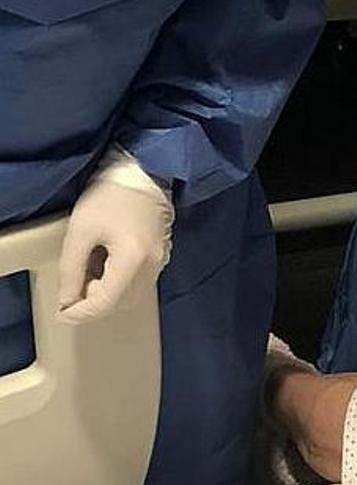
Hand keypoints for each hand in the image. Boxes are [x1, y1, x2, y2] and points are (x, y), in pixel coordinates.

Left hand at [58, 146, 173, 322]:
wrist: (143, 173)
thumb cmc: (111, 196)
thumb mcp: (80, 232)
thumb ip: (71, 270)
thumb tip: (68, 300)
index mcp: (133, 259)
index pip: (105, 303)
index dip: (80, 312)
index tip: (64, 307)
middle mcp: (153, 266)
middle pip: (120, 303)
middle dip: (94, 300)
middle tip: (78, 280)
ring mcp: (161, 261)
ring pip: (130, 296)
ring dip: (108, 292)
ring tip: (93, 266)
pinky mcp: (163, 256)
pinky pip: (139, 282)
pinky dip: (120, 282)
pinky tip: (109, 261)